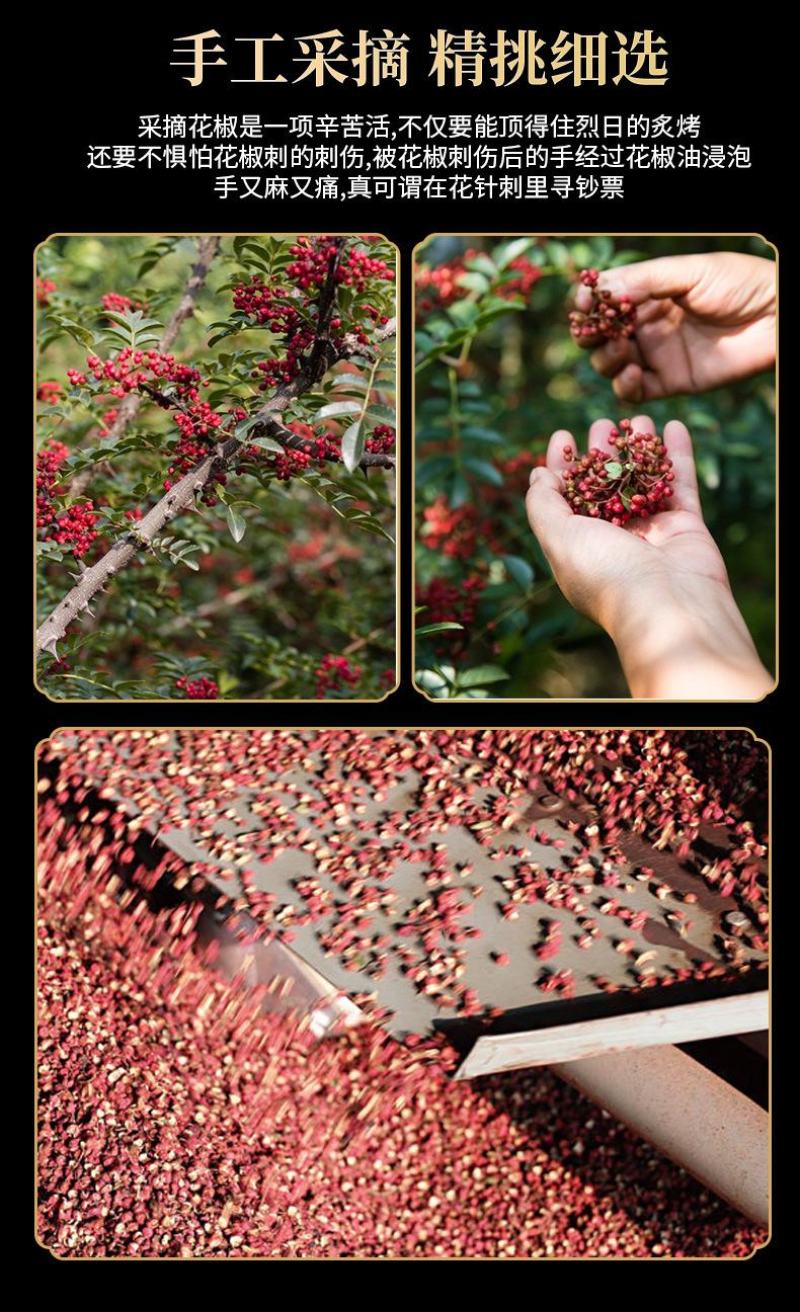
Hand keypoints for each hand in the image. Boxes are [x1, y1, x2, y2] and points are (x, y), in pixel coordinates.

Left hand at [525, 416, 772, 698]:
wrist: (669, 606)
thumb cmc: (606, 574)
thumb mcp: (558, 538)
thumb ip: (543, 505)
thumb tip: (537, 476)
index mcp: (578, 547)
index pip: (565, 499)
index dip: (560, 467)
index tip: (561, 435)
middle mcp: (614, 540)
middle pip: (605, 486)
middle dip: (602, 453)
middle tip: (602, 423)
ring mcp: (651, 532)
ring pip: (643, 480)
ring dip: (640, 448)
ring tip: (636, 417)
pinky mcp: (686, 526)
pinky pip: (681, 482)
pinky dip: (677, 455)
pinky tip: (673, 425)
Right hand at [574, 252, 775, 401]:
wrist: (775, 317)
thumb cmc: (737, 283)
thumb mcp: (688, 272)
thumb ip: (645, 281)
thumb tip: (602, 292)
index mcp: (647, 292)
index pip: (603, 299)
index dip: (588, 303)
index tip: (584, 304)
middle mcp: (646, 324)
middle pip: (599, 335)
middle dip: (591, 334)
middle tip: (595, 332)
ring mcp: (656, 354)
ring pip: (611, 364)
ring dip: (606, 358)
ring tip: (621, 349)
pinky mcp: (670, 382)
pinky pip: (635, 392)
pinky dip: (624, 386)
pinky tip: (632, 374)